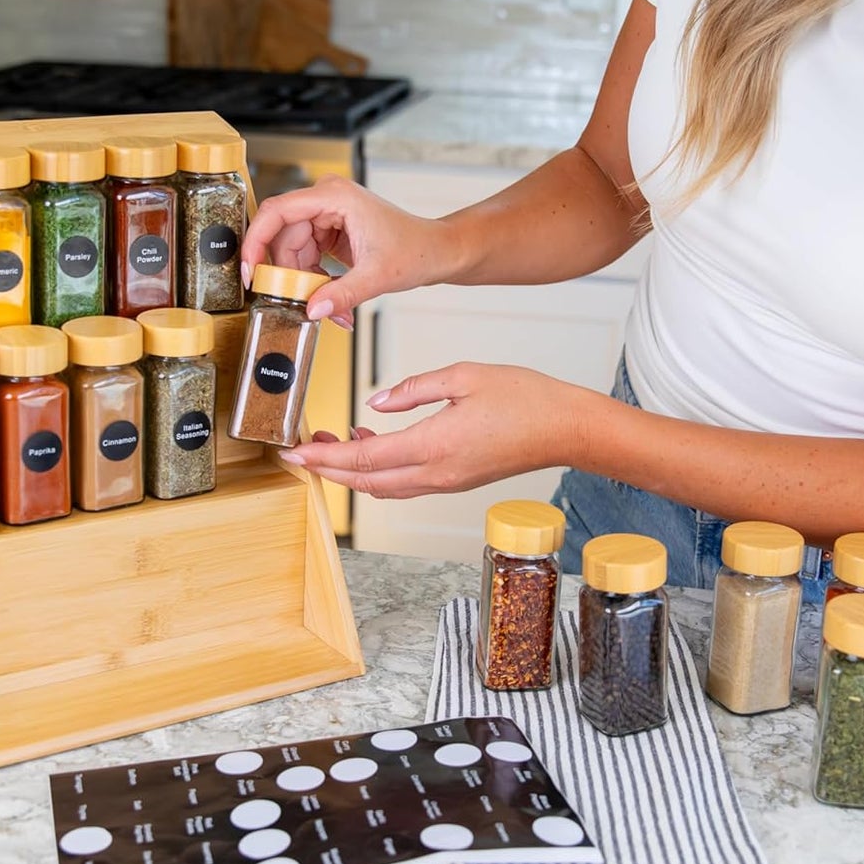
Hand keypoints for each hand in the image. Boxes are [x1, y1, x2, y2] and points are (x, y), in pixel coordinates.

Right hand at [240, 175, 455, 327]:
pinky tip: (328, 298)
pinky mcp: (330, 230)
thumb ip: (342, 294)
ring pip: (292, 250)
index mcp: (334, 196)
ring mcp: (327, 214)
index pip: (277, 212)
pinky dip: (313, 280)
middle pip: (282, 236)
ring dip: (303, 282)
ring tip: (325, 307)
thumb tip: (311, 310)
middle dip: (287, 273)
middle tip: (295, 302)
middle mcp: (326, 199)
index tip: (249, 271)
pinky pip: (306, 256)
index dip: (256, 241)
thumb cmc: (416, 250)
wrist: (437, 251)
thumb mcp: (377, 276)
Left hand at [280, 363, 583, 497]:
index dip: (324, 457)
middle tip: (298, 453)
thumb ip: (414, 388)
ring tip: (329, 444)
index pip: (364, 457)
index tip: (295, 453)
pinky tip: (371, 442)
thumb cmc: (526, 398)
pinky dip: (378, 470)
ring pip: (383, 487)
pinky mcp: (455, 481)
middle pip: (365, 481)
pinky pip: (404, 484)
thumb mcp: (465, 376)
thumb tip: (376, 401)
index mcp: (434, 445)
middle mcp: (436, 474)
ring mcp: (446, 482)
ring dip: (351, 472)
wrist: (567, 429)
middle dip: (326, 470)